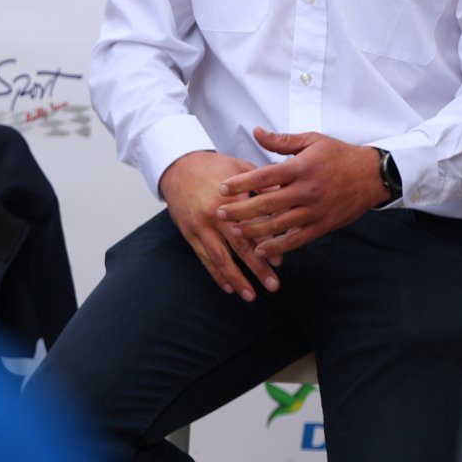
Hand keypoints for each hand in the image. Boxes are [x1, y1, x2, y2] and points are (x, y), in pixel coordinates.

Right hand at [160, 151, 279, 301]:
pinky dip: (216, 274)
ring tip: (251, 296)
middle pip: (238, 248)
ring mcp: (200, 228)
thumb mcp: (240, 167)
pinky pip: (204, 259)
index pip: (252, 227)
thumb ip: (262, 183)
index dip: (267, 245)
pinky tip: (228, 287)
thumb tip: (284, 194)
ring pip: (220, 259)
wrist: (178, 166)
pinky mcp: (189, 234)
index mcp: (230, 200)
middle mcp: (214, 217)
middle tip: (273, 286)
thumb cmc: (213, 166)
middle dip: (257, 269)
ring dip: (236, 279)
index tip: (280, 261)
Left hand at [217, 129, 386, 264]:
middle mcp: (306, 190)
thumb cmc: (339, 155)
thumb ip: (281, 140)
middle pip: (266, 203)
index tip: (222, 189)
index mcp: (301, 168)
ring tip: (234, 231)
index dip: (241, 183)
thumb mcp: (312, 140)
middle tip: (219, 213)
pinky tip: (261, 249)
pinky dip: (278, 246)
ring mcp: (315, 210)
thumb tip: (256, 131)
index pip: (264, 176)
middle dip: (240, 210)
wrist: (371, 175)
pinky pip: (297, 239)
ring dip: (254, 230)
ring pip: (279, 224)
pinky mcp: (323, 225)